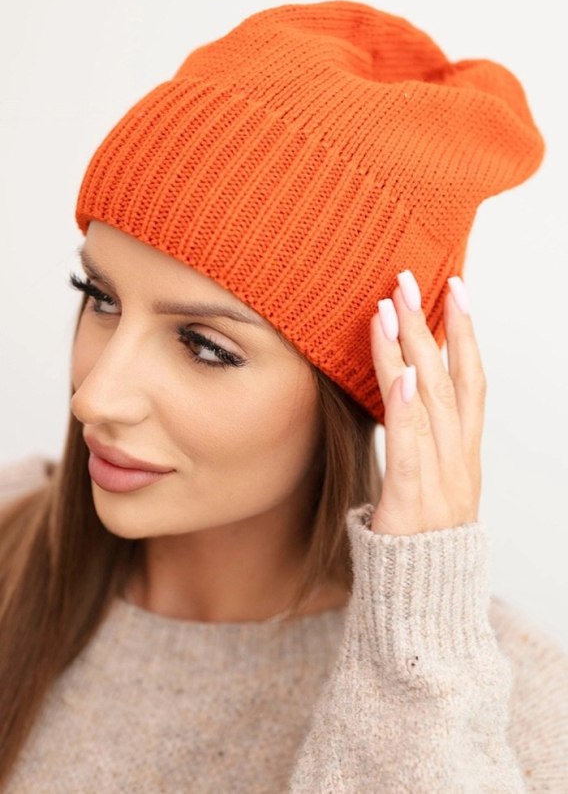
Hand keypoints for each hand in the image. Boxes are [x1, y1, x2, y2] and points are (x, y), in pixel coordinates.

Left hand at [370, 270, 484, 535]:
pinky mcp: (412, 506)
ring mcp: (442, 483)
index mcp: (464, 455)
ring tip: (391, 307)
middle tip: (412, 279)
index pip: (471, 381)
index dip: (465, 334)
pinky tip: (404, 374)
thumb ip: (422, 443)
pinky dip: (408, 410)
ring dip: (411, 351)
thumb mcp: (430, 486)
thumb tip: (402, 396)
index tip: (455, 289)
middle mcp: (459, 462)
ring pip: (430, 404)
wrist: (423, 608)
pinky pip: (413, 451)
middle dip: (432, 325)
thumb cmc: (420, 543)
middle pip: (451, 380)